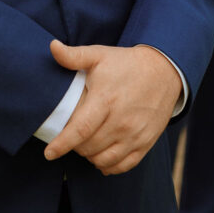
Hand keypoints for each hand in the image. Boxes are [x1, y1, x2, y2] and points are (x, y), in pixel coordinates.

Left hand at [43, 41, 181, 173]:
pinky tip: (101, 158)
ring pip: (104, 159)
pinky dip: (108, 166)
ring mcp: (135, 134)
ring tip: (84, 145)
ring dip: (90, 156)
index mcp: (106, 100)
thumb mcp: (99, 54)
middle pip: (89, 147)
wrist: (164, 71)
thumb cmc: (126, 63)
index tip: (49, 153)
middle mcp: (121, 121)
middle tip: (70, 137)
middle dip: (74, 147)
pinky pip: (123, 165)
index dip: (62, 144)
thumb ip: (74, 55)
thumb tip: (52, 46)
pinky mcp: (145, 143)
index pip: (80, 129)